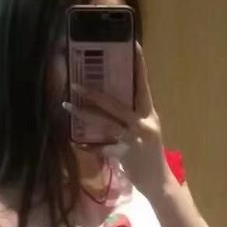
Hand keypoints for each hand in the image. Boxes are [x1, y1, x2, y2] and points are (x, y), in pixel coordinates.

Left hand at [64, 42, 173, 198]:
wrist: (158, 183)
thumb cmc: (148, 154)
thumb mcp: (145, 130)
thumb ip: (132, 115)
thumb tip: (110, 98)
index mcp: (149, 114)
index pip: (143, 85)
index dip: (139, 65)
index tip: (132, 44)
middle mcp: (143, 124)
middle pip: (117, 104)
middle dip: (94, 94)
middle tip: (75, 83)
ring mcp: (134, 140)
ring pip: (106, 123)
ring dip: (85, 114)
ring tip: (67, 105)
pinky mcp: (125, 156)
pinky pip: (102, 148)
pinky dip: (88, 145)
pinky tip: (75, 142)